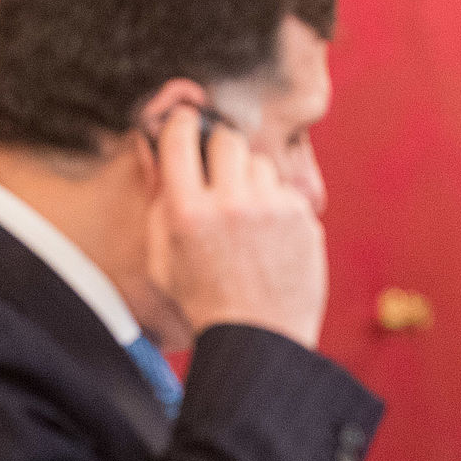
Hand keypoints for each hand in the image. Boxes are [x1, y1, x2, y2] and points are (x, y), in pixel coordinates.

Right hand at [146, 104, 326, 348]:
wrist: (259, 340)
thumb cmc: (203, 302)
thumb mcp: (161, 259)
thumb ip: (159, 203)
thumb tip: (158, 152)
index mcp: (186, 211)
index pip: (180, 137)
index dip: (182, 122)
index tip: (186, 120)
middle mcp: (229, 203)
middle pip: (227, 139)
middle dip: (221, 149)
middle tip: (220, 168)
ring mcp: (270, 209)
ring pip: (261, 163)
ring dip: (251, 180)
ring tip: (246, 216)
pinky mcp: (302, 218)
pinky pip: (286, 191)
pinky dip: (278, 206)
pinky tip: (270, 237)